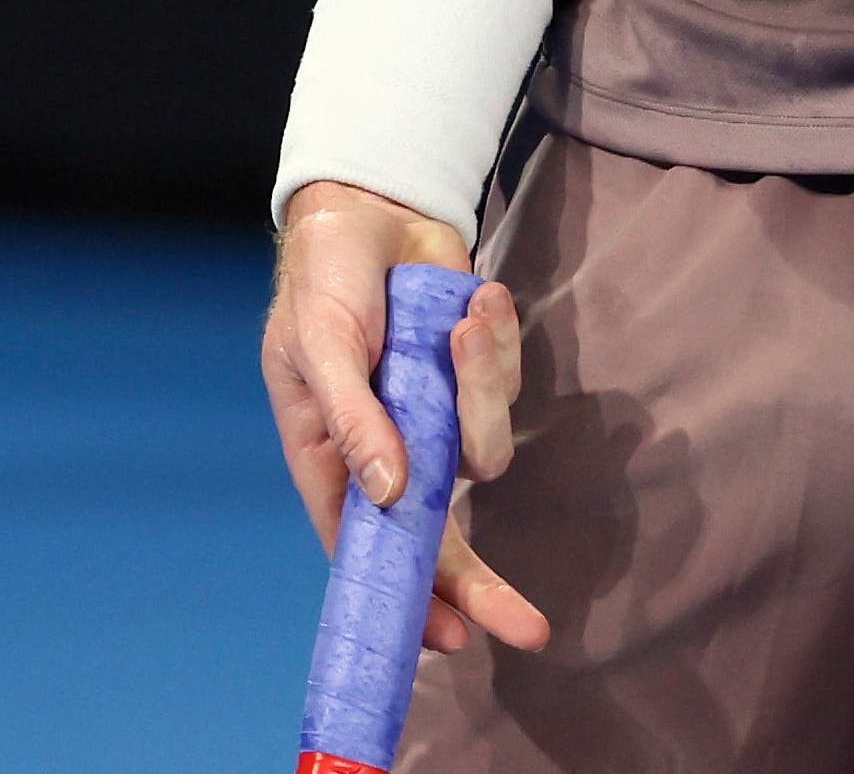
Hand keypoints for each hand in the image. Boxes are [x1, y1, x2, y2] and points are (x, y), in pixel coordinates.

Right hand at [262, 180, 549, 653]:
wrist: (372, 209)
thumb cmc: (325, 282)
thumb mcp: (321, 343)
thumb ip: (354, 419)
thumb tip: (388, 494)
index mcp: (336, 460)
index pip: (369, 554)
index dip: (408, 601)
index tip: (449, 643)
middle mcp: (393, 455)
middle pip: (442, 542)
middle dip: (484, 584)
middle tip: (532, 630)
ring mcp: (436, 419)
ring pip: (485, 450)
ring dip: (483, 386)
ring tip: (461, 320)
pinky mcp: (474, 380)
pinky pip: (506, 387)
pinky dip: (496, 343)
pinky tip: (475, 299)